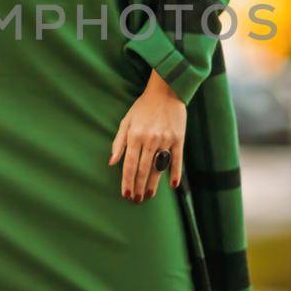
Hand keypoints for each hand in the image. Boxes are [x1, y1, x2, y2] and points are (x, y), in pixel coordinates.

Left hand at [109, 72, 185, 200]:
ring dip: (153, 184)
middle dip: (138, 187)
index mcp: (135, 136)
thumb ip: (118, 142)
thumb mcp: (126, 121)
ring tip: (148, 196)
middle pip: (143, 170)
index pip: (129, 165)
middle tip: (136, 199)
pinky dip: (175, 173)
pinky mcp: (179, 138)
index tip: (125, 194)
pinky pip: (177, 159)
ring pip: (158, 167)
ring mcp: (166, 139)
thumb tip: (111, 162)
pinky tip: (172, 184)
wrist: (166, 91)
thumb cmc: (143, 107)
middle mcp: (150, 139)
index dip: (126, 181)